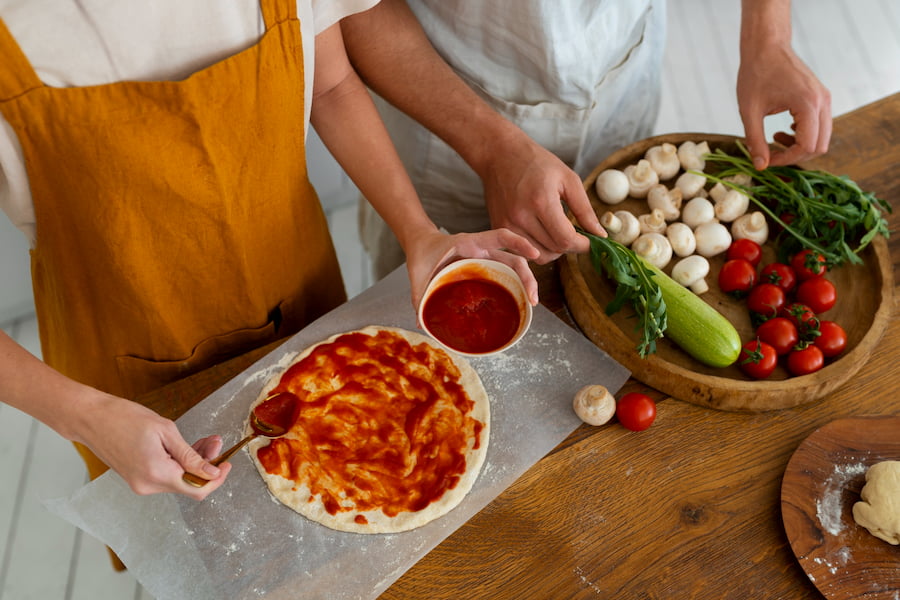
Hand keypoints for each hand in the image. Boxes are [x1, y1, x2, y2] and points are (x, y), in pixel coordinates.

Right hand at [76, 394, 230, 498]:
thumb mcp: (165, 431)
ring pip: (178, 480)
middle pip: (189, 485)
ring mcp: (141, 484)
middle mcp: (148, 485)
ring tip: (204, 440)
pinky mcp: (137, 479)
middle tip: (215, 441)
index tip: (227, 463)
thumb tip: (212, 473)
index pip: (197, 489)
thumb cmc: (124, 418)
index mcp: (157, 474)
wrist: (91, 418)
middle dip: (207, 465)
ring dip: (194, 463)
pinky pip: (166, 476)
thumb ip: (190, 456)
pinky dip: (179, 464)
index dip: (217, 479)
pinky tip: (184, 447)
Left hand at [403, 228, 540, 310]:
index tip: (535, 254)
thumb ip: (419, 295)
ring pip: (513, 267)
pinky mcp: (484, 267)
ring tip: (531, 303)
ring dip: (526, 282)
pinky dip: (514, 284)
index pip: (500, 237)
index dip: (519, 243)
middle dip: (528, 276)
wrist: (420, 244)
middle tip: (533, 299)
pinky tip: (519, 299)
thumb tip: (421, 323)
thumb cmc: (421, 255)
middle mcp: (481, 249)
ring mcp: (485, 258)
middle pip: (513, 258)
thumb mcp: (417, 274)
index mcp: (468, 243)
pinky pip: (504, 273)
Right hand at [480, 138, 605, 263]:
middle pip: (554, 250)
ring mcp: (506, 224)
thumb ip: (585, 210)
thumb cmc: (536, 162)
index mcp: (541, 201)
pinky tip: (543, 234)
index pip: (566, 239)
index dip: (583, 245)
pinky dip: (537, 249)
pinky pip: (523, 252)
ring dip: (554, 250)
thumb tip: (600, 235)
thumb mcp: (568, 179)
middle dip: (570, 246)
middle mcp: (521, 216)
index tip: (590, 241)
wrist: (499, 155)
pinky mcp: (499, 228)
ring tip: (558, 233)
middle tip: (576, 234)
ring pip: (539, 256)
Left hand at [737, 45, 830, 168]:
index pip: (807, 146)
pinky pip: (821, 126)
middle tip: (771, 153)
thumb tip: (760, 166)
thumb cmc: (755, 74)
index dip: (787, 159)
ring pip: (822, 137)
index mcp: (808, 104)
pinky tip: (785, 129)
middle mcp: (823, 102)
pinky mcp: (821, 97)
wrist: (767, 47)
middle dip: (795, 155)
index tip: (767, 159)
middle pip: (820, 146)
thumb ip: (755, 140)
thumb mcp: (749, 111)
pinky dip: (805, 135)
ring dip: (800, 146)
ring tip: (775, 137)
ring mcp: (825, 99)